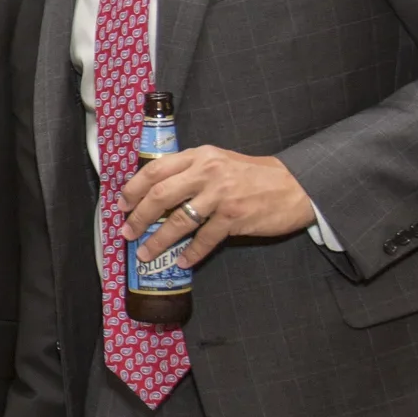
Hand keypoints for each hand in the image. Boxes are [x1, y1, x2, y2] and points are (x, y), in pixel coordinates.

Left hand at [122, 146, 315, 268]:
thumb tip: (156, 191)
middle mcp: (207, 172)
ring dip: (159, 240)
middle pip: (160, 194)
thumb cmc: (254, 175)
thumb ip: (191, 170)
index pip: (156, 169)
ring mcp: (221, 195)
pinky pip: (205, 239)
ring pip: (179, 220)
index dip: (134, 188)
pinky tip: (182, 261)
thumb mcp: (219, 161)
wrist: (295, 185)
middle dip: (138, 216)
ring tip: (145, 253)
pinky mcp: (234, 217)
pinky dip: (191, 253)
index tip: (122, 204)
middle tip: (127, 232)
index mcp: (200, 156)